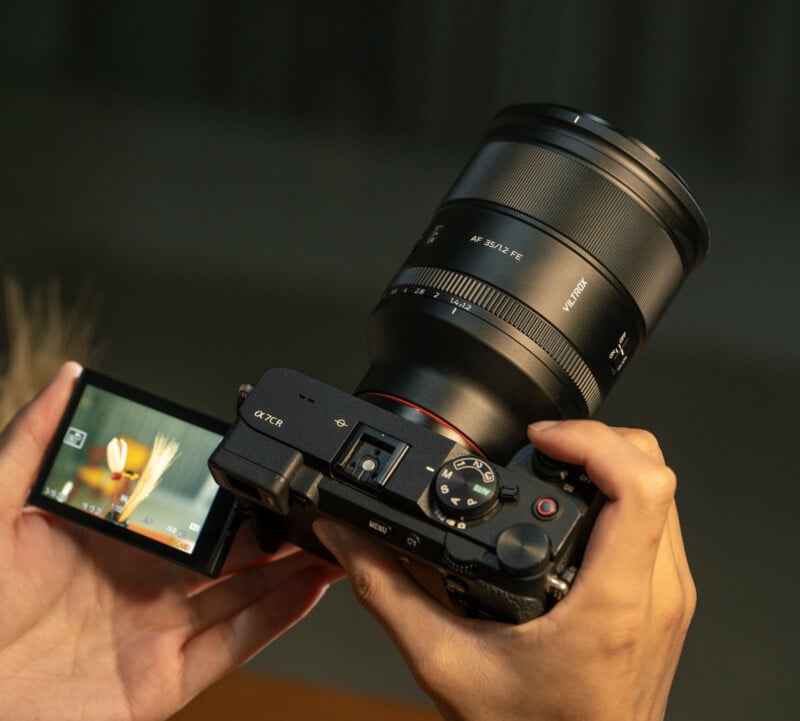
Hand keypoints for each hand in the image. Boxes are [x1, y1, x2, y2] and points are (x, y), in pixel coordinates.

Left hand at [0, 363, 341, 720]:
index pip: (194, 513)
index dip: (239, 496)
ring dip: (295, 571)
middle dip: (283, 532)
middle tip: (323, 506)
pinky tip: (308, 589)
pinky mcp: (161, 682)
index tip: (276, 472)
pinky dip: (275, 620)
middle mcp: (146, 585)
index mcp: (115, 543)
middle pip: (233, 555)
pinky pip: (231, 646)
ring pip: (244, 596)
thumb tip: (68, 379)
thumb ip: (33, 441)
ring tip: (336, 542)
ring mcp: (157, 633)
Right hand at [314, 420, 695, 720]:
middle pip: (655, 469)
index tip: (540, 438)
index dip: (589, 439)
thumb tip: (352, 538)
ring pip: (662, 489)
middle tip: (542, 446)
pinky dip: (618, 494)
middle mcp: (654, 593)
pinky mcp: (666, 601)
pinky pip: (658, 520)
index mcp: (610, 603)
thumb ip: (389, 590)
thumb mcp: (444, 661)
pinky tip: (573, 511)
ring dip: (608, 462)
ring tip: (553, 467)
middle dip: (595, 438)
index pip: (639, 485)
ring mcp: (667, 596)